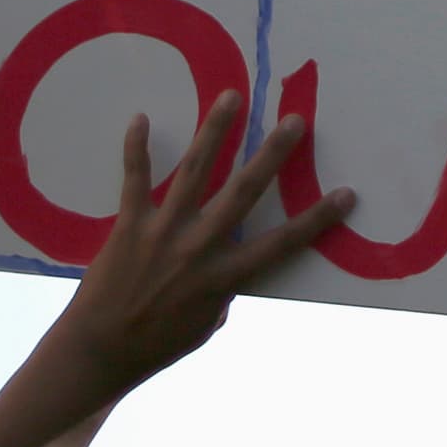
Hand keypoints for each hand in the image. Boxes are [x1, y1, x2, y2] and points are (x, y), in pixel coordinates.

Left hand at [40, 93, 350, 403]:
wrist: (100, 350)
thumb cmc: (157, 344)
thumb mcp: (206, 325)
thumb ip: (223, 292)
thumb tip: (229, 268)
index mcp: (224, 278)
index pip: (283, 244)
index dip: (317, 219)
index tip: (346, 193)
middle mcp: (199, 248)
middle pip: (243, 192)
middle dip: (272, 154)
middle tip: (294, 120)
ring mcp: (163, 232)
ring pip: (194, 172)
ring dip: (214, 131)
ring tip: (230, 96)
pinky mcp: (129, 226)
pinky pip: (134, 179)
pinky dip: (135, 148)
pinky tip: (139, 118)